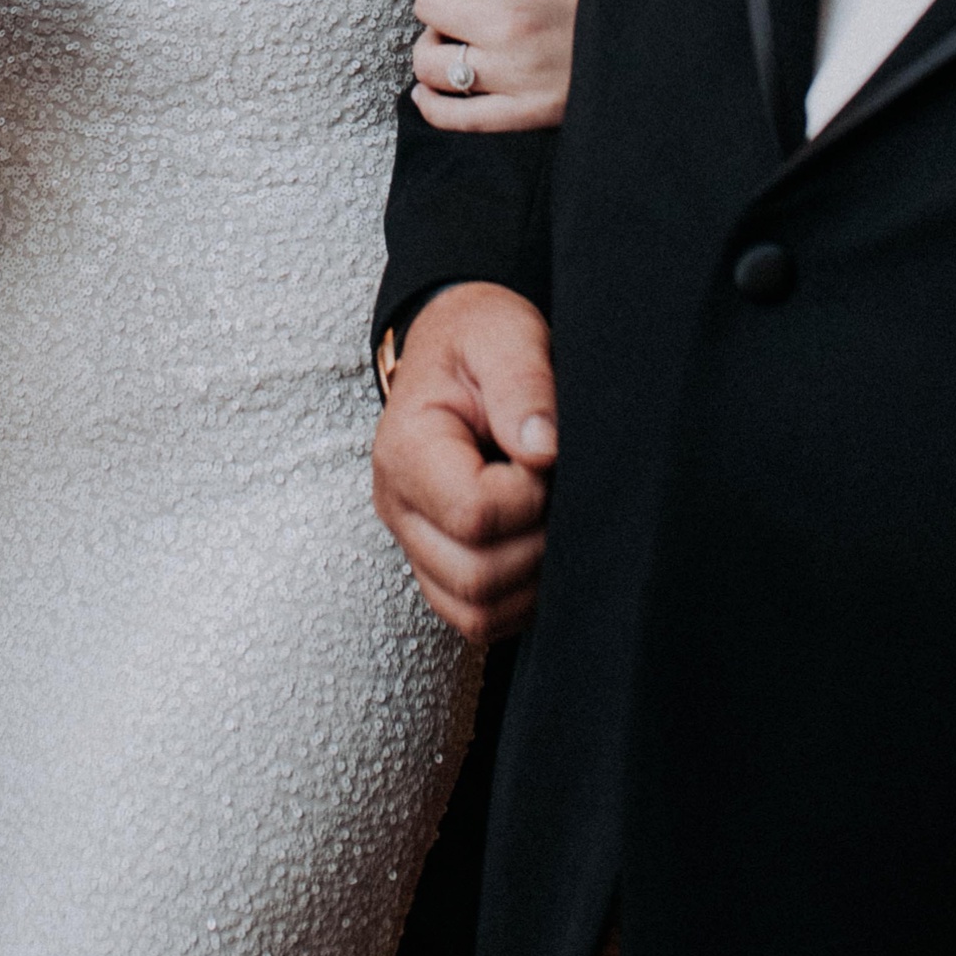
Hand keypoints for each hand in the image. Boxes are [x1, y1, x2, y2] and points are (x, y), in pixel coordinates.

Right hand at [372, 282, 556, 643]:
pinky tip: (539, 544)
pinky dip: (521, 599)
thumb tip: (544, 452)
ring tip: (550, 516)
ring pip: (476, 613)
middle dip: (537, 543)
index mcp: (406, 449)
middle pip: (475, 577)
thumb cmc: (479, 341)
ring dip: (532, 579)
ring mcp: (415, 544)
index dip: (529, 496)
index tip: (547, 455)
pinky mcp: (438, 569)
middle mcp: (399, 507)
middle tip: (556, 490)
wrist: (457, 349)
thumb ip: (523, 384)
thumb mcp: (503, 335)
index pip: (472, 513)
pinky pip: (479, 620)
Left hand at [412, 0, 580, 131]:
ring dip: (433, 47)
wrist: (647, 32)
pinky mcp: (521, 113)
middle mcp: (506, 28)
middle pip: (430, 7)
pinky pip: (455, 117)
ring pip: (430, 62)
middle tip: (471, 4)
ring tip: (455, 41)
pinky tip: (427, 91)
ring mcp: (511, 75)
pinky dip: (431, 105)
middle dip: (445, 0)